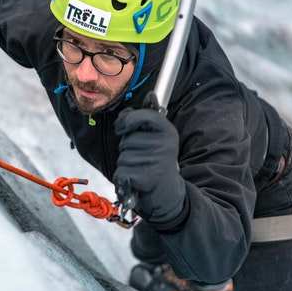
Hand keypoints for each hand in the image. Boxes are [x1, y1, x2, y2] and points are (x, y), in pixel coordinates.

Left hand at [113, 107, 186, 228]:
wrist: (169, 195)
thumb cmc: (156, 164)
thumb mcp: (155, 138)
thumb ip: (146, 119)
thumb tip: (151, 94)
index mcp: (167, 131)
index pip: (141, 116)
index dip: (126, 121)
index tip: (122, 128)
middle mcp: (165, 144)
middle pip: (127, 140)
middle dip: (126, 150)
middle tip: (142, 160)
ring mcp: (158, 160)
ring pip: (123, 157)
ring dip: (126, 166)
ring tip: (141, 171)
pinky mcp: (149, 177)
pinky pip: (122, 173)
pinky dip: (124, 180)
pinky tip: (137, 182)